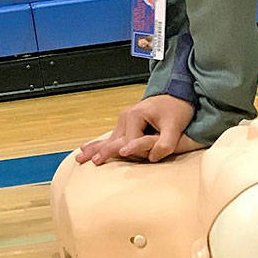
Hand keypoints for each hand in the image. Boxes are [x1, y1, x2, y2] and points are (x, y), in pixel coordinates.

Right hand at [76, 94, 205, 164]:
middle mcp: (125, 117)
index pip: (131, 142)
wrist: (176, 95)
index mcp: (135, 116)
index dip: (140, 151)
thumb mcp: (175, 126)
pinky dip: (100, 144)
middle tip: (89, 162)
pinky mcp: (126, 124)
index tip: (147, 153)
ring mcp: (124, 121)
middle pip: (113, 140)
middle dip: (101, 151)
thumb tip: (152, 158)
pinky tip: (87, 148)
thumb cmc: (176, 109)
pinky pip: (113, 137)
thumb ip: (165, 143)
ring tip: (80, 157)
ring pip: (109, 139)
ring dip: (95, 148)